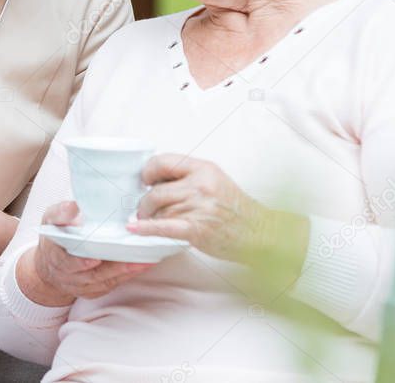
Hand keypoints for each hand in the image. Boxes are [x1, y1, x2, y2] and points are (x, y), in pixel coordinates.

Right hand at [18, 201, 152, 305]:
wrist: (49, 264)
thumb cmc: (54, 236)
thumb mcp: (50, 220)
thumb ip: (61, 213)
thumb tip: (74, 205)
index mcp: (56, 258)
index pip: (67, 263)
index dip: (80, 262)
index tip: (94, 259)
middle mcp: (69, 276)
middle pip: (93, 275)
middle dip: (114, 268)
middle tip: (133, 259)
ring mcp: (82, 286)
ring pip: (105, 282)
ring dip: (126, 272)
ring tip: (144, 261)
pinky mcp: (94, 290)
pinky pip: (112, 285)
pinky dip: (127, 276)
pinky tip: (142, 266)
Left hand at [129, 154, 307, 268]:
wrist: (259, 232)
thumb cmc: (237, 210)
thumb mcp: (215, 180)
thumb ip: (189, 177)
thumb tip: (157, 180)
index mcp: (203, 169)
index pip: (163, 162)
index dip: (148, 172)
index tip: (145, 180)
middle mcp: (199, 185)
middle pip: (156, 191)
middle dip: (145, 202)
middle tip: (145, 208)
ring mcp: (198, 207)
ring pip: (158, 211)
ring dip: (150, 219)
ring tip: (152, 222)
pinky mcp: (196, 229)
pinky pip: (163, 226)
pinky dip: (146, 228)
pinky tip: (135, 228)